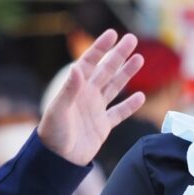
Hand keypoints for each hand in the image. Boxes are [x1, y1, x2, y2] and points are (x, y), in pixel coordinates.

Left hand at [38, 29, 143, 165]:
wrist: (57, 161)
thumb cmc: (53, 134)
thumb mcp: (59, 110)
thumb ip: (69, 90)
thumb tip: (77, 67)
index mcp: (76, 88)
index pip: (90, 62)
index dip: (100, 47)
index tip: (113, 34)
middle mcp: (87, 95)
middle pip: (106, 70)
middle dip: (119, 55)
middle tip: (132, 39)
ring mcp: (96, 110)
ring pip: (114, 87)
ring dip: (127, 73)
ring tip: (139, 59)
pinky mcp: (103, 126)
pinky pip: (119, 113)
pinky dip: (129, 106)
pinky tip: (140, 96)